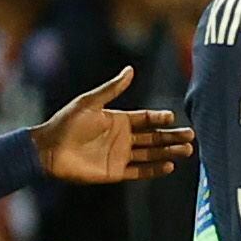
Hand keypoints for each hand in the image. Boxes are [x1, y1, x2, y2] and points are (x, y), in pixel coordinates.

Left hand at [33, 66, 195, 182]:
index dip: (159, 118)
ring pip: (151, 154)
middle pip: (154, 137)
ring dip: (169, 152)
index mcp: (118, 120)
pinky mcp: (115, 172)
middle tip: (191, 136)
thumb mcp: (90, 102)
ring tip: (187, 150)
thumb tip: (131, 69)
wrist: (49, 149)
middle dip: (172, 136)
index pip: (145, 119)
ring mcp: (120, 156)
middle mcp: (122, 138)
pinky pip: (139, 171)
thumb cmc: (66, 122)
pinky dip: (154, 169)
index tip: (173, 117)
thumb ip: (112, 88)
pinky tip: (169, 165)